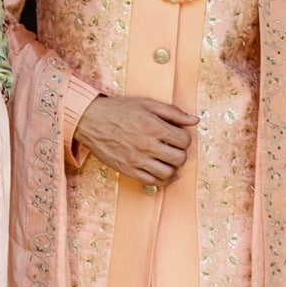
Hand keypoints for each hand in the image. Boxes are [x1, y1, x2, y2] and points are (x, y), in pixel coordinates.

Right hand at [72, 96, 197, 186]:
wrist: (90, 120)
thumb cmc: (119, 110)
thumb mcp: (147, 104)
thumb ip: (173, 112)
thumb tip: (195, 121)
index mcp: (153, 127)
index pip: (184, 140)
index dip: (184, 138)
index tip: (177, 135)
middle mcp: (147, 145)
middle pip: (179, 158)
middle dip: (180, 153)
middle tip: (173, 147)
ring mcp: (137, 160)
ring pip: (168, 173)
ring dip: (172, 167)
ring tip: (167, 159)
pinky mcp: (128, 170)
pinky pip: (152, 182)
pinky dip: (161, 179)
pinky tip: (160, 170)